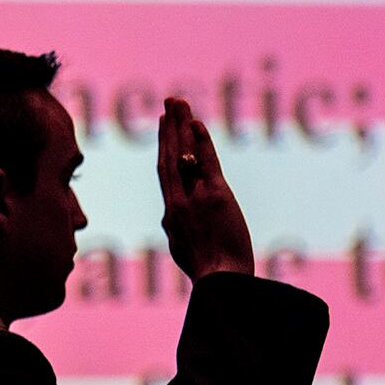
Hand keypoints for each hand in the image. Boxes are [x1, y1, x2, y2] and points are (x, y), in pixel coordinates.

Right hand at [157, 96, 255, 279]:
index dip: (164, 146)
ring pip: (183, 155)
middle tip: (169, 103)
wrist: (220, 282)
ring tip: (179, 102)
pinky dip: (200, 142)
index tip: (164, 125)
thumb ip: (176, 232)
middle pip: (169, 157)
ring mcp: (194, 198)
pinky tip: (196, 123)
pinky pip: (205, 163)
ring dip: (181, 126)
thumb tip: (169, 222)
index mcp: (171, 216)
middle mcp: (178, 203)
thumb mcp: (183, 252)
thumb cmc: (209, 275)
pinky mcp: (215, 197)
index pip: (166, 173)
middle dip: (169, 128)